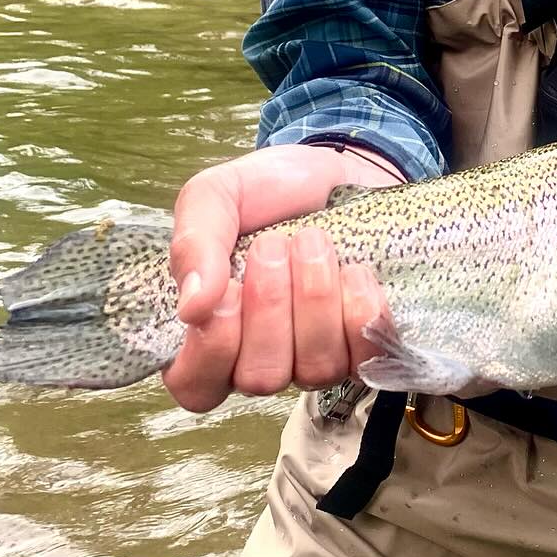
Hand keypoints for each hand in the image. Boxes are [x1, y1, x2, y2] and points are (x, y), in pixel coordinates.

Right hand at [162, 143, 403, 413]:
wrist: (336, 169)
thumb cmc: (267, 191)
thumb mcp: (215, 198)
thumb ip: (193, 246)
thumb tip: (191, 309)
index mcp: (210, 333)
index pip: (196, 386)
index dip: (212, 350)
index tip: (229, 290)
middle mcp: (260, 358)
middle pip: (259, 377)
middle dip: (270, 307)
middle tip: (272, 246)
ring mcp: (315, 358)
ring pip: (315, 368)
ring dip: (315, 298)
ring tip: (313, 243)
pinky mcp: (363, 345)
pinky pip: (365, 356)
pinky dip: (360, 309)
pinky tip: (354, 270)